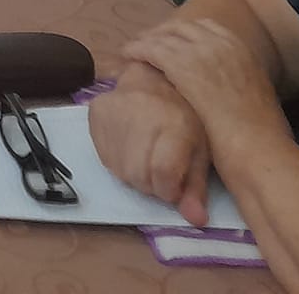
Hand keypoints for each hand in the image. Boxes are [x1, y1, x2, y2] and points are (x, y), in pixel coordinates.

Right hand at [89, 61, 215, 226]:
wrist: (157, 77)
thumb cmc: (187, 116)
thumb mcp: (202, 150)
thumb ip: (197, 187)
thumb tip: (195, 220)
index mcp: (174, 121)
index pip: (161, 173)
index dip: (169, 190)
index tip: (176, 186)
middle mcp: (140, 113)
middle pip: (139, 176)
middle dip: (153, 184)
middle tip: (163, 170)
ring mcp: (113, 111)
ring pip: (120, 170)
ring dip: (136, 174)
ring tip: (148, 156)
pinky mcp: (95, 113)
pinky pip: (105, 158)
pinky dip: (120, 162)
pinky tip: (131, 148)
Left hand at [123, 19, 292, 169]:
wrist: (260, 149)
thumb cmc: (261, 134)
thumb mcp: (254, 95)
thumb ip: (237, 82)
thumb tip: (225, 87)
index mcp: (242, 49)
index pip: (204, 28)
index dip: (184, 34)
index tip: (172, 42)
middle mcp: (222, 44)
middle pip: (181, 27)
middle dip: (162, 33)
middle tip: (147, 43)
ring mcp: (203, 52)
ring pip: (164, 36)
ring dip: (146, 40)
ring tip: (133, 49)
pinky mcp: (183, 66)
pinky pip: (152, 49)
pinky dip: (137, 50)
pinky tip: (127, 56)